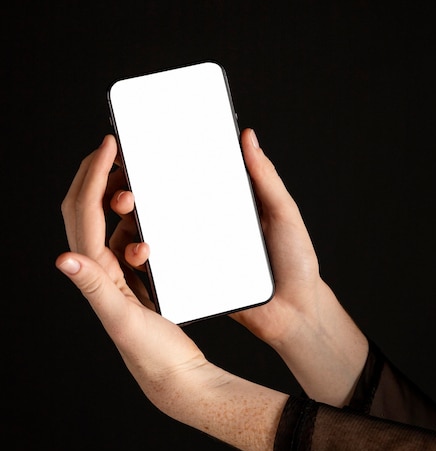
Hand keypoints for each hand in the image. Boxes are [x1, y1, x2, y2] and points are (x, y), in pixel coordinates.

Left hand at [56, 134, 287, 450]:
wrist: (172, 374)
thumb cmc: (150, 352)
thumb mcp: (122, 319)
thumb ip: (94, 287)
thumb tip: (63, 258)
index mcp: (93, 272)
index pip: (85, 212)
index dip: (93, 174)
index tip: (108, 145)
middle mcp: (97, 268)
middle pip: (86, 209)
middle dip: (98, 175)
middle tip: (117, 150)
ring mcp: (114, 271)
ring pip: (107, 220)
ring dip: (118, 197)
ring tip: (137, 184)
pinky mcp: (132, 276)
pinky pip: (128, 237)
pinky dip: (137, 221)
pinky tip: (153, 221)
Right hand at [111, 128, 367, 404]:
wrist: (296, 313)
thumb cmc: (295, 261)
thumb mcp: (283, 213)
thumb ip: (265, 178)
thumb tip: (248, 137)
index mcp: (225, 206)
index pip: (189, 181)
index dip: (164, 167)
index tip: (140, 150)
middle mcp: (206, 228)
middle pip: (163, 207)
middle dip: (136, 193)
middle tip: (126, 186)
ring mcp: (197, 255)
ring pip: (157, 237)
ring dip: (136, 224)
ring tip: (127, 209)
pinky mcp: (194, 282)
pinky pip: (165, 269)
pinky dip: (149, 259)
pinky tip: (141, 248)